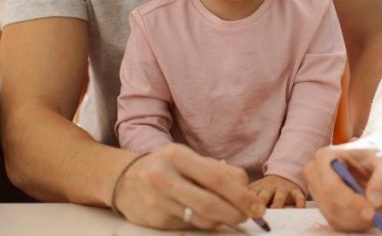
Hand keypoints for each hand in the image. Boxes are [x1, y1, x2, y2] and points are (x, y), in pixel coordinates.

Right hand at [113, 144, 264, 229]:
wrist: (123, 179)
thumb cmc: (164, 166)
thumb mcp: (187, 158)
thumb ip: (216, 170)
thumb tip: (246, 188)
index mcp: (178, 155)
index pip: (218, 178)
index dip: (242, 195)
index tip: (258, 205)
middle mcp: (165, 177)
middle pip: (211, 203)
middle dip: (236, 213)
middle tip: (250, 216)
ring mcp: (158, 201)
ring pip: (201, 219)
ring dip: (222, 221)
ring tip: (230, 216)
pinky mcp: (155, 220)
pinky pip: (188, 227)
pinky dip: (204, 225)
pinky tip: (209, 219)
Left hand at [249, 174, 305, 207]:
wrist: (282, 175)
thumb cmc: (264, 189)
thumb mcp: (254, 190)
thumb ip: (244, 197)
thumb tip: (231, 211)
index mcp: (257, 189)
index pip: (250, 195)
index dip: (247, 201)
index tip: (244, 210)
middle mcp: (269, 188)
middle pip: (264, 194)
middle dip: (261, 201)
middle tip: (258, 210)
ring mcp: (282, 189)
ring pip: (280, 195)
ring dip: (278, 202)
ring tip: (276, 208)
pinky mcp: (294, 190)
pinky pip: (298, 195)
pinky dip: (299, 200)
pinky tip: (300, 207)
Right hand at [304, 136, 381, 231]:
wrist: (373, 155)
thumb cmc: (378, 154)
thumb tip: (374, 201)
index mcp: (325, 157)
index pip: (332, 187)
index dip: (350, 203)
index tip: (372, 212)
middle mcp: (315, 173)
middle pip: (331, 204)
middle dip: (356, 216)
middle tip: (381, 217)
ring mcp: (317, 189)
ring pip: (333, 216)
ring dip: (357, 222)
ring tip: (380, 215)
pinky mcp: (323, 202)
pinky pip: (336, 220)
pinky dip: (354, 224)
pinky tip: (370, 218)